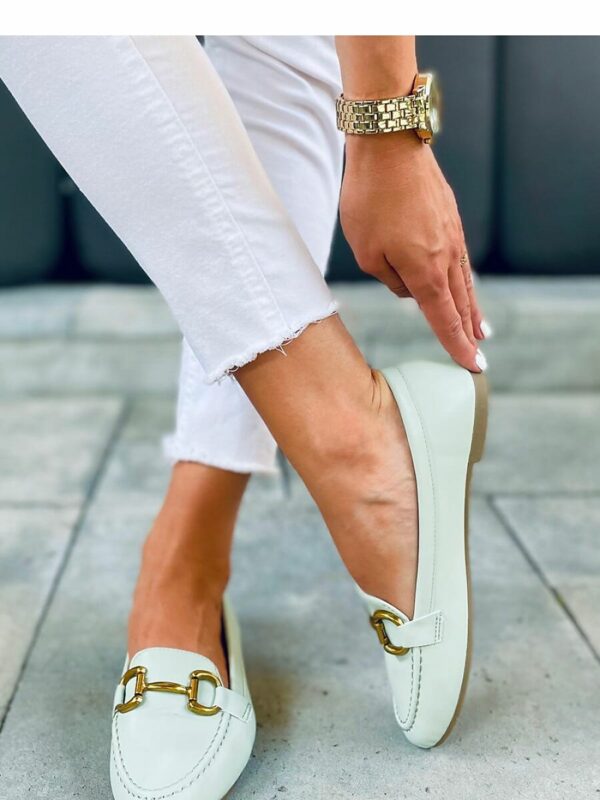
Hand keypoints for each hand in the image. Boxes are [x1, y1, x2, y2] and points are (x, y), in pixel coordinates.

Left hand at [340, 134, 487, 371]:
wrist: (390, 142)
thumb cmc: (369, 198)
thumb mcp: (366, 251)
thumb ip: (389, 279)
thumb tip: (408, 289)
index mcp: (424, 271)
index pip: (444, 319)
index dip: (456, 345)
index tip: (471, 365)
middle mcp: (445, 256)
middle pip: (459, 303)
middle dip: (468, 331)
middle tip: (479, 353)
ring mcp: (452, 234)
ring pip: (464, 281)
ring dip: (471, 307)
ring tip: (480, 327)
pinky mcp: (450, 216)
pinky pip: (460, 258)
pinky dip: (464, 279)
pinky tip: (464, 284)